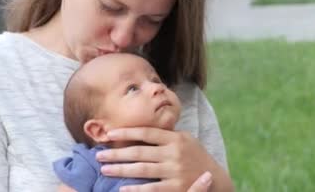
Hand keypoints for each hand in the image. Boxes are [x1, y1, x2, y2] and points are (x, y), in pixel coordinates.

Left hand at [96, 127, 230, 190]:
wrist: (216, 180)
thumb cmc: (196, 156)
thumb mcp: (186, 140)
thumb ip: (166, 135)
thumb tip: (142, 129)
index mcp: (176, 138)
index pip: (146, 132)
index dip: (126, 132)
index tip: (109, 134)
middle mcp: (174, 153)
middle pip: (139, 151)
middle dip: (117, 153)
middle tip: (99, 155)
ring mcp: (175, 171)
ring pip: (141, 169)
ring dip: (120, 169)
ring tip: (105, 169)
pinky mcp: (176, 188)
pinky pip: (151, 189)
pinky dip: (135, 189)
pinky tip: (122, 188)